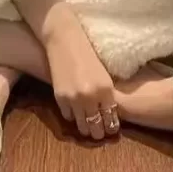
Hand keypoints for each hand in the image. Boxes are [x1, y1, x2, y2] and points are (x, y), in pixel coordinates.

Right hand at [44, 10, 120, 140]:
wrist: (65, 39)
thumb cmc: (87, 53)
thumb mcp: (103, 74)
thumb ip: (106, 96)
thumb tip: (109, 117)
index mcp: (106, 90)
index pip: (111, 121)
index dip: (110, 127)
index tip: (108, 128)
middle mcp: (92, 97)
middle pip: (97, 129)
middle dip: (98, 132)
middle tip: (97, 130)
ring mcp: (75, 99)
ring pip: (82, 127)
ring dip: (85, 127)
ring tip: (86, 124)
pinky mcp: (60, 98)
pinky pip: (68, 117)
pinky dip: (71, 115)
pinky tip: (74, 108)